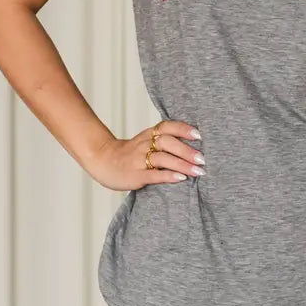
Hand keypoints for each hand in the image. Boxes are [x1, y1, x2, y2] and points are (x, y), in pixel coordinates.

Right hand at [86, 120, 204, 191]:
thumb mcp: (145, 140)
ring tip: (198, 171)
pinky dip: (168, 176)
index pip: (167, 127)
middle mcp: (144, 144)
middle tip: (203, 159)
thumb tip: (193, 144)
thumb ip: (164, 140)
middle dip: (187, 150)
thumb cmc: (129, 153)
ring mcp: (139, 159)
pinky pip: (153, 174)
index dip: (183, 129)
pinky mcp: (135, 175)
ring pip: (163, 158)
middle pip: (168, 142)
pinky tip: (181, 179)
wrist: (102, 161)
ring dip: (182, 164)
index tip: (199, 135)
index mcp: (148, 134)